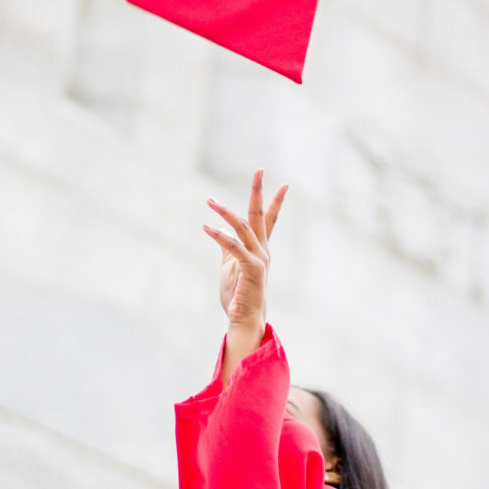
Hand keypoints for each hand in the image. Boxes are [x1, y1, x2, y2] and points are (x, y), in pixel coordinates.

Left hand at [203, 168, 288, 330]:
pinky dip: (220, 235)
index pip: (268, 219)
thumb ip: (227, 247)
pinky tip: (206, 227)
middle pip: (260, 215)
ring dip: (226, 212)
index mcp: (260, 248)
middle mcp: (263, 250)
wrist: (244, 319)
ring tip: (210, 201)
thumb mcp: (230, 265)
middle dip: (259, 192)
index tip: (282, 183)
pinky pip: (234, 246)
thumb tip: (217, 230)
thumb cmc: (238, 294)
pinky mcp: (251, 268)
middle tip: (259, 170)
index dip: (274, 201)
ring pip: (243, 227)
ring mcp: (259, 258)